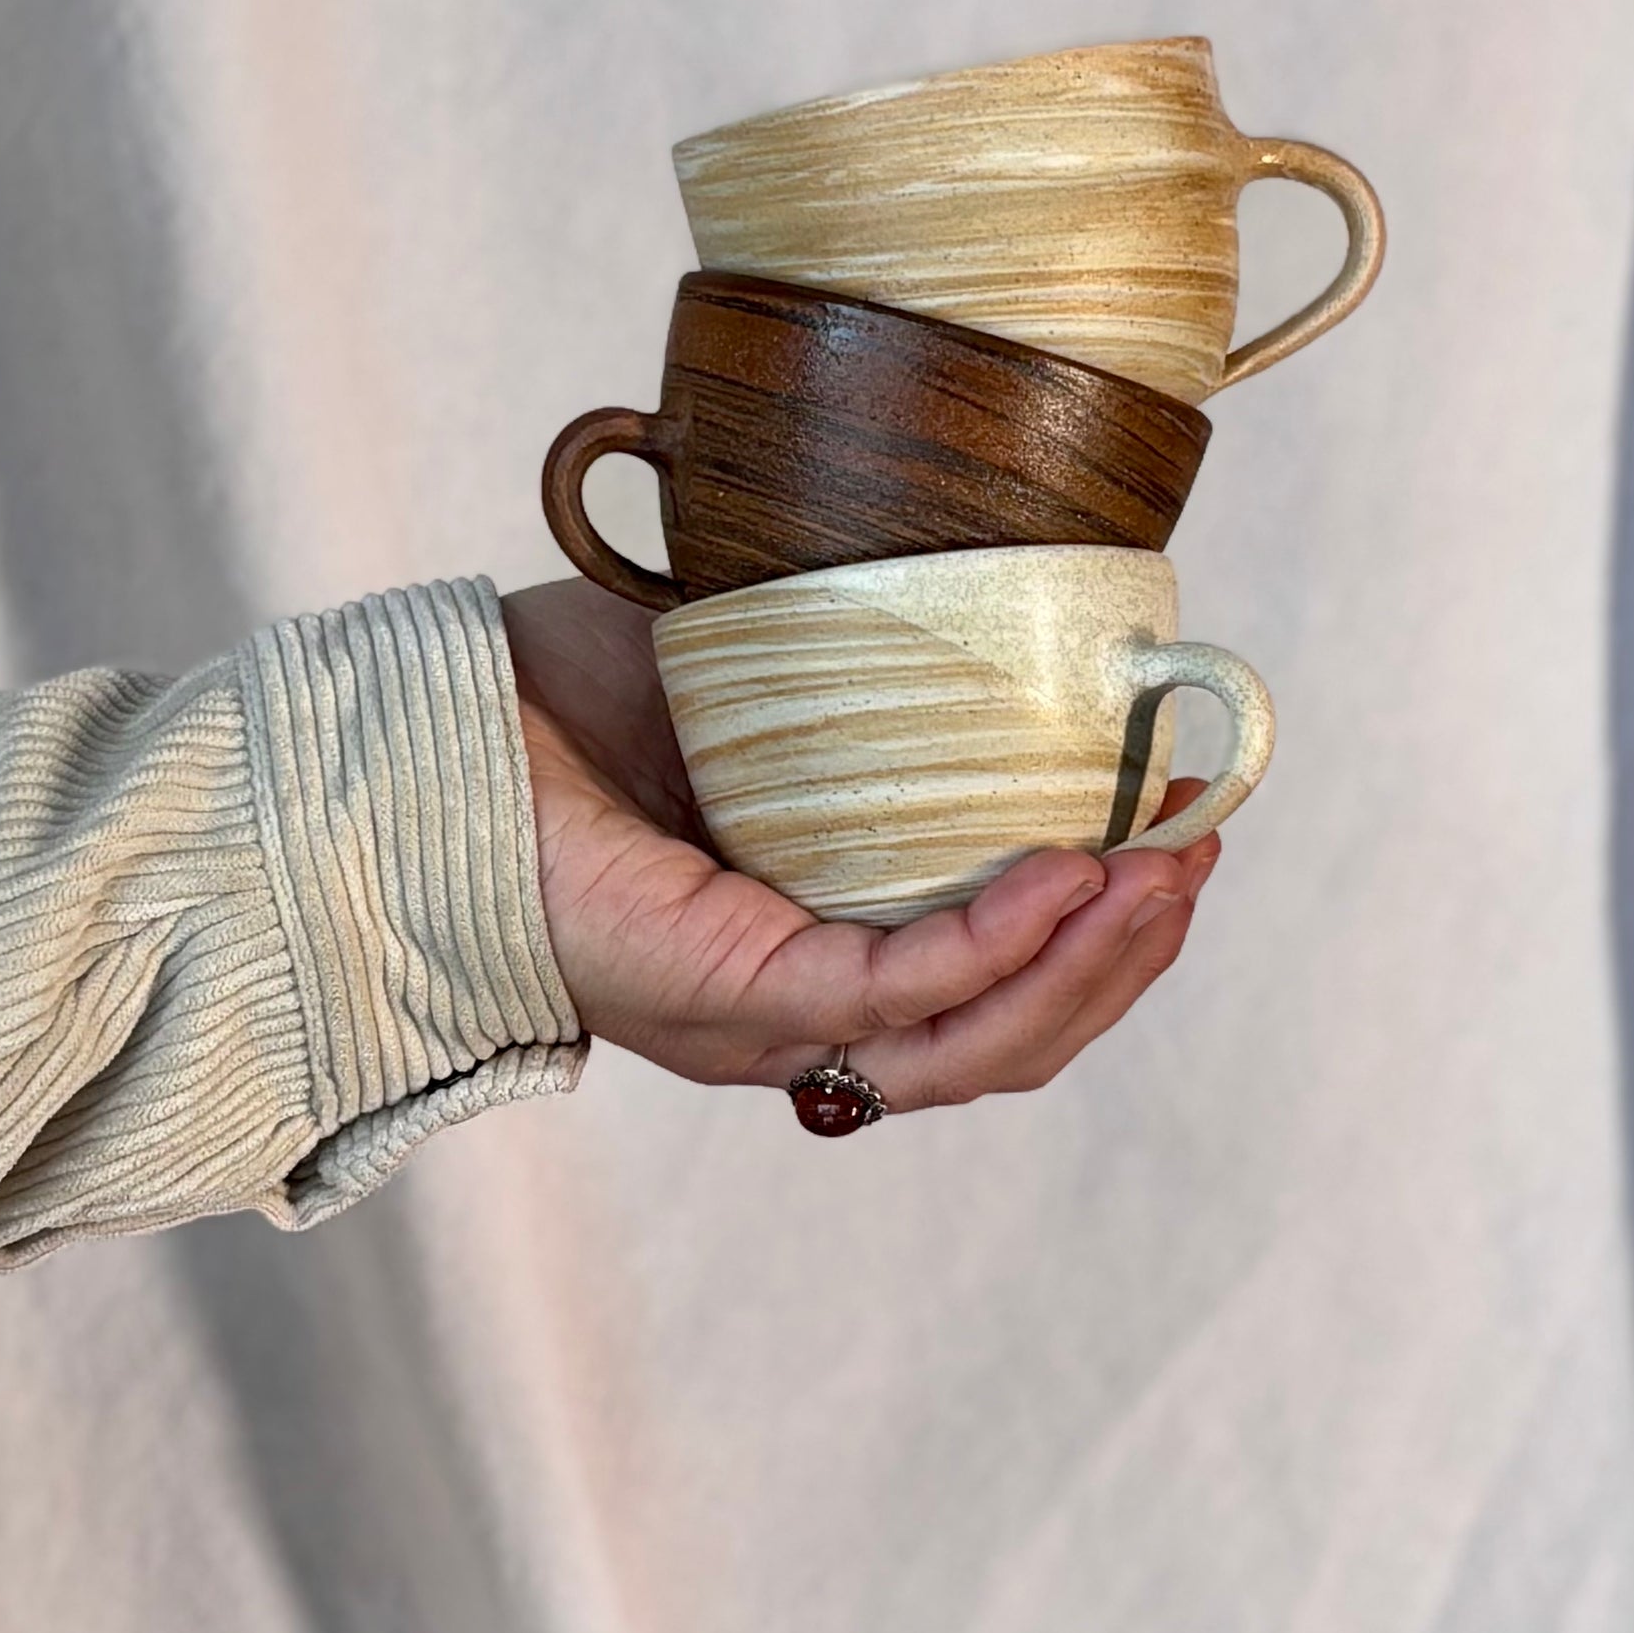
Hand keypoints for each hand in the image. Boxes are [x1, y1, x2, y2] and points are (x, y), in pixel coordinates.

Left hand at [500, 576, 1222, 1112]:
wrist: (435, 726)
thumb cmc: (574, 704)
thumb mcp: (768, 687)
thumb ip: (873, 687)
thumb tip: (994, 592)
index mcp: (815, 947)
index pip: (993, 981)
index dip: (1103, 928)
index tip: (1184, 831)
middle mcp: (800, 1008)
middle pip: (1008, 1031)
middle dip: (1126, 954)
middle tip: (1198, 853)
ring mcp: (766, 1017)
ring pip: (971, 1040)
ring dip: (1090, 963)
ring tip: (1166, 873)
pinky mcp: (728, 996)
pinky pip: (888, 992)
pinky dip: (992, 946)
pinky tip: (1067, 878)